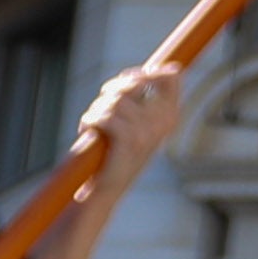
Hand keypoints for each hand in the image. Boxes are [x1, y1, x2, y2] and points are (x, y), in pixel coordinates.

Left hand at [73, 58, 189, 197]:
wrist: (105, 189)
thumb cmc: (116, 152)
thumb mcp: (137, 123)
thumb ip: (146, 97)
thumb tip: (168, 69)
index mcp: (170, 117)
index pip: (170, 78)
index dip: (145, 73)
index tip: (126, 82)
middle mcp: (163, 124)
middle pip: (134, 84)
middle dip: (112, 90)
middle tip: (101, 103)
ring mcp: (147, 134)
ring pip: (114, 101)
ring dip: (96, 110)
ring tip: (93, 124)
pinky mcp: (129, 142)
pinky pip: (105, 117)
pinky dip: (90, 120)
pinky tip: (87, 129)